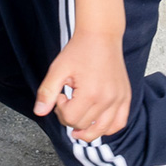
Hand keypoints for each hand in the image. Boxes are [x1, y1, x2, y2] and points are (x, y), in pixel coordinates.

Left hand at [35, 27, 132, 141]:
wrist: (101, 35)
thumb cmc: (80, 50)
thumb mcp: (58, 69)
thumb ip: (47, 92)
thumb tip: (39, 112)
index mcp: (91, 93)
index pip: (70, 118)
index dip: (60, 109)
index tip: (61, 95)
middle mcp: (107, 99)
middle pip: (84, 126)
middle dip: (71, 117)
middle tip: (68, 100)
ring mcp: (119, 99)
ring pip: (102, 130)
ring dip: (87, 130)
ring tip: (78, 127)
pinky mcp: (125, 96)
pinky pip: (119, 122)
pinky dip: (108, 128)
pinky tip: (97, 124)